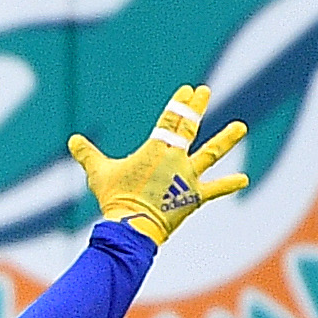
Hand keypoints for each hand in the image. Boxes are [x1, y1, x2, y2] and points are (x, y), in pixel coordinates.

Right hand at [67, 83, 250, 245]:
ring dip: (226, 139)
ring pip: (210, 154)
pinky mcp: (194, 196)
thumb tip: (73, 140)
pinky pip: (214, 189)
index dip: (179, 104)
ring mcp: (187, 177)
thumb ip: (88, 155)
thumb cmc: (115, 199)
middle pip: (189, 128)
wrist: (132, 227)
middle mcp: (175, 159)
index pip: (169, 120)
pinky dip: (229, 184)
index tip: (188, 90)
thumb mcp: (99, 174)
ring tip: (240, 127)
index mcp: (155, 150)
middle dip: (196, 108)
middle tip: (205, 91)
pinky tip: (243, 179)